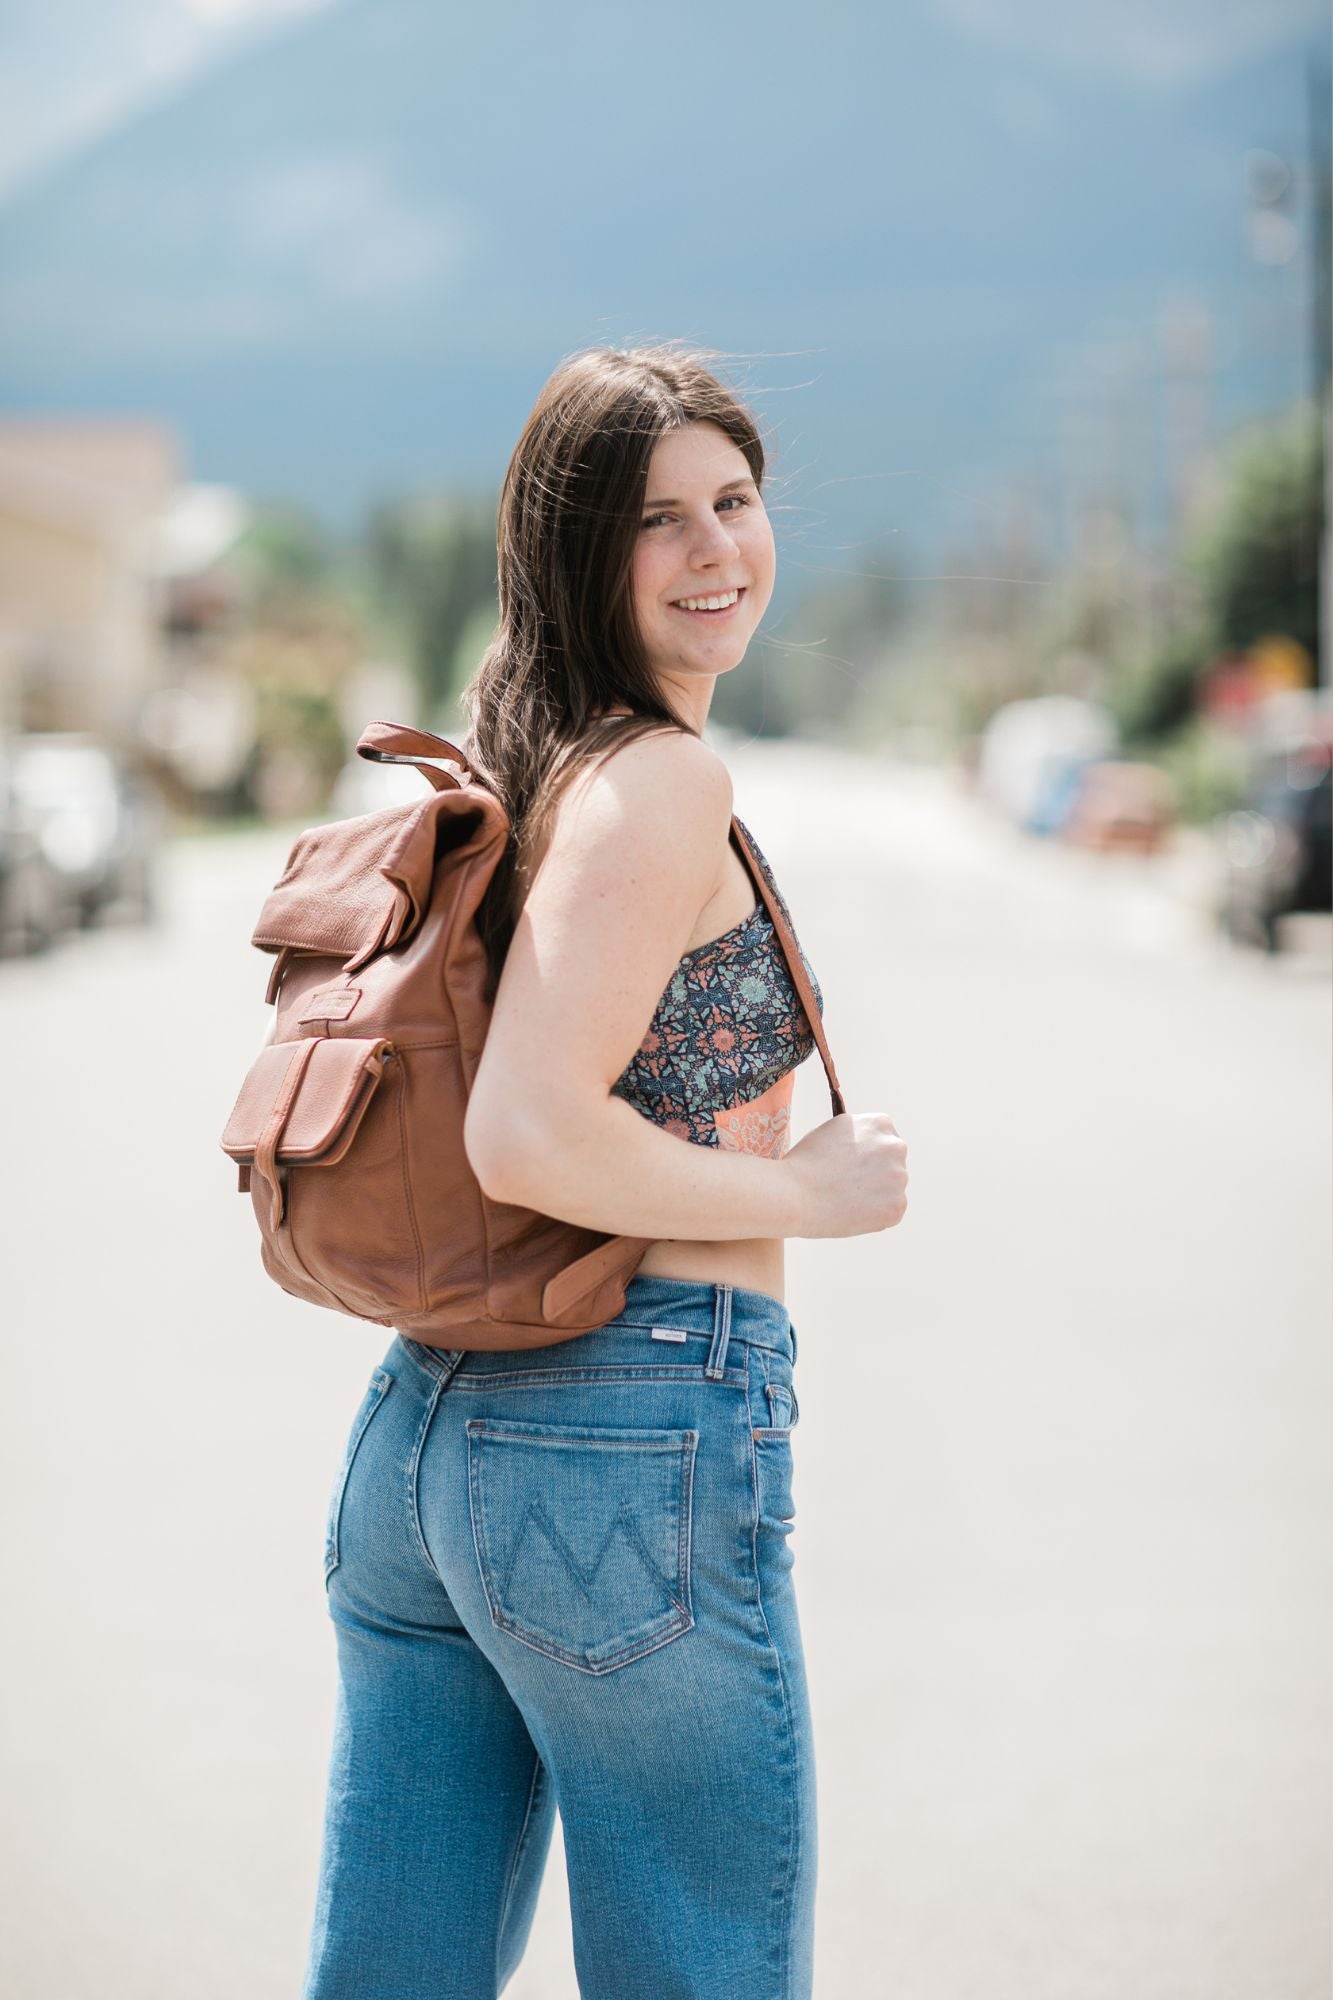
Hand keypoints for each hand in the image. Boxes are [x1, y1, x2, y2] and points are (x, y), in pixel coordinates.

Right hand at [784, 1112, 908, 1238]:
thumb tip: (869, 1145)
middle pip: (892, 1164)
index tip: (851, 1167)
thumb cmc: (805, 1163)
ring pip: (892, 1189)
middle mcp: (895, 1146)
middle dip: (876, 1175)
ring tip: (845, 1200)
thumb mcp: (833, 1130)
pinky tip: (852, 1212)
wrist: (793, 1194)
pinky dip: (875, 1216)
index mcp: (880, 1123)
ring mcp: (899, 1177)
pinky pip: (890, 1212)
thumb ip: (858, 1134)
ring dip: (876, 1196)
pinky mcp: (896, 1206)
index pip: (883, 1141)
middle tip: (848, 1186)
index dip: (866, 1157)